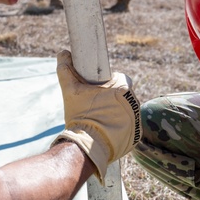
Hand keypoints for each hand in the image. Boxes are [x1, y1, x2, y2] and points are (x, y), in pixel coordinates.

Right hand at [53, 50, 140, 182]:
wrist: (88, 146)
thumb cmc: (81, 115)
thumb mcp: (70, 91)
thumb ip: (66, 70)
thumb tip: (63, 53)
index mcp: (122, 88)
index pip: (119, 79)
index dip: (108, 84)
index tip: (97, 91)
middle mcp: (134, 102)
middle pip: (123, 95)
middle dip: (112, 99)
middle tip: (96, 106)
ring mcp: (136, 119)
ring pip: (127, 111)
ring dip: (118, 113)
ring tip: (101, 119)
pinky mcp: (136, 135)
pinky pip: (130, 127)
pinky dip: (121, 128)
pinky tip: (108, 130)